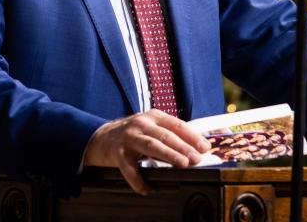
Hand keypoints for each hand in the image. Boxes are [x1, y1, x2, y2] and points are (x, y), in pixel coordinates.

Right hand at [83, 109, 210, 194]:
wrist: (102, 137)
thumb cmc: (134, 134)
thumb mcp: (152, 128)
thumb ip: (171, 135)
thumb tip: (198, 149)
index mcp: (153, 117)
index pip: (176, 124)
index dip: (192, 136)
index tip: (205, 147)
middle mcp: (141, 124)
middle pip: (165, 135)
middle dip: (183, 147)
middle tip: (197, 158)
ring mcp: (129, 137)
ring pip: (151, 145)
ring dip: (169, 155)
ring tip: (183, 164)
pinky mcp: (118, 152)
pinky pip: (130, 168)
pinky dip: (139, 180)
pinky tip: (148, 188)